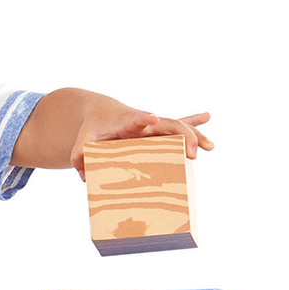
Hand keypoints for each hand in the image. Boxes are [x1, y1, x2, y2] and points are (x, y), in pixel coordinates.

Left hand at [72, 110, 212, 178]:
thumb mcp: (82, 142)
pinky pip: (179, 129)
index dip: (143, 118)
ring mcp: (154, 126)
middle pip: (168, 124)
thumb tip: (85, 176)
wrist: (101, 112)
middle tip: (192, 153)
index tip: (152, 118)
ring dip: (195, 135)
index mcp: (126, 122)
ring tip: (209, 146)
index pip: (136, 118)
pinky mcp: (158, 131)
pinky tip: (208, 136)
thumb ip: (79, 157)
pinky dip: (194, 129)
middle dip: (182, 136)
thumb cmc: (93, 129)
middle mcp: (144, 122)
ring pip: (179, 127)